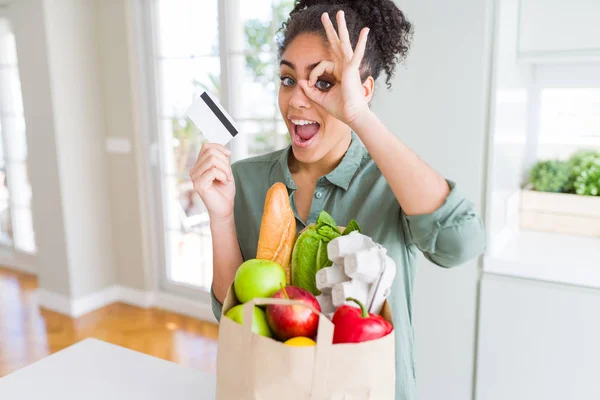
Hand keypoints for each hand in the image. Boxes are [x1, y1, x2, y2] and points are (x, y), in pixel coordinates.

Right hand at [189, 143, 235, 221]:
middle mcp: (194, 170)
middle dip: (224, 161)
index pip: (206, 147)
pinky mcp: (198, 184)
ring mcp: (195, 177)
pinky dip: (223, 175)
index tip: (229, 154)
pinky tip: (224, 182)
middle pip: (210, 152)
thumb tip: (223, 149)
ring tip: (227, 178)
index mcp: (199, 165)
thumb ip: (221, 159)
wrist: (225, 208)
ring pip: (212, 160)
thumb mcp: (225, 170)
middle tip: (228, 173)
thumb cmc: (225, 191)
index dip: (219, 147)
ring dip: (225, 168)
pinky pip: (213, 171)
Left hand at [298, 11, 370, 126]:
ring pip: (344, 43)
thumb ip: (310, 90)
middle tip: (324, 16)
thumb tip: (300, 81)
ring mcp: (349, 67)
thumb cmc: (340, 109)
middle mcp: (344, 67)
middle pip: (336, 44)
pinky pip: (355, 53)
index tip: (309, 84)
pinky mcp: (352, 70)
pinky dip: (361, 42)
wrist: (351, 116)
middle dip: (330, 30)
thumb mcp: (320, 98)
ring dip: (341, 28)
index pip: (322, 65)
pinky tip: (365, 30)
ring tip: (339, 13)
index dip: (313, 73)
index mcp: (338, 73)